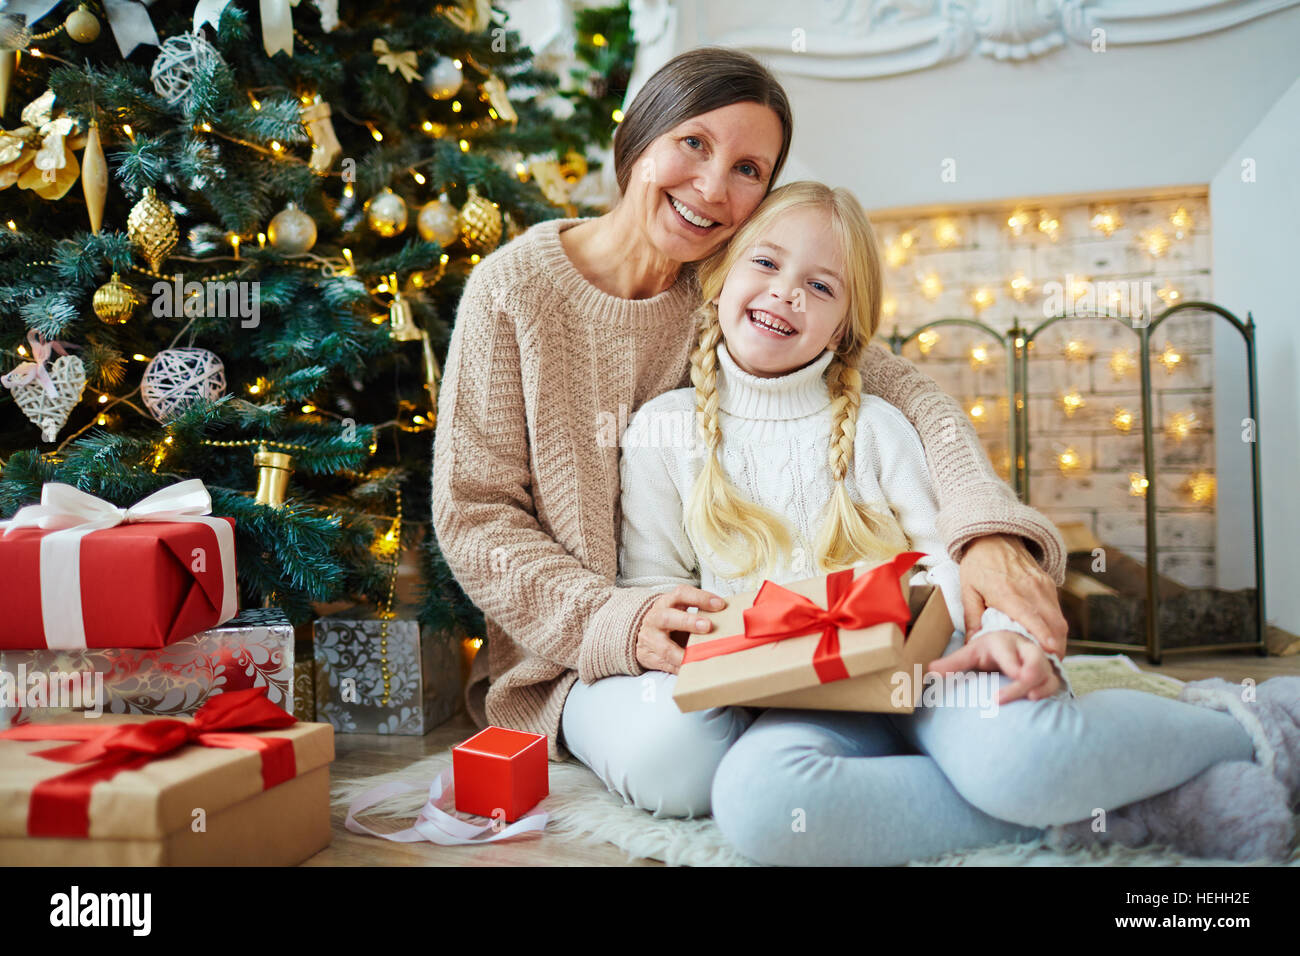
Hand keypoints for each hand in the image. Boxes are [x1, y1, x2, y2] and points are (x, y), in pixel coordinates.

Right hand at [636, 585, 726, 674]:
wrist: (644, 634)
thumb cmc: (670, 620)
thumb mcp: (679, 609)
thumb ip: (699, 612)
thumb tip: (730, 617)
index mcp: (667, 603)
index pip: (682, 594)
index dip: (700, 598)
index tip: (720, 605)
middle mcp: (656, 618)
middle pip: (668, 618)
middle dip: (688, 622)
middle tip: (708, 626)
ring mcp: (651, 639)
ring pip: (665, 648)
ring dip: (684, 654)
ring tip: (700, 657)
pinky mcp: (650, 657)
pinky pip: (666, 665)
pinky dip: (680, 669)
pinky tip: (693, 670)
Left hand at [928, 629, 1061, 704]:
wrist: (1010, 638)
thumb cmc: (988, 647)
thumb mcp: (970, 652)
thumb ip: (953, 663)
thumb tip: (930, 671)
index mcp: (1002, 640)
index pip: (1008, 650)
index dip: (1013, 663)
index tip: (1015, 675)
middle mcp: (1023, 646)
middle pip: (1034, 659)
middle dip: (1031, 674)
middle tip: (1025, 694)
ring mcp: (1039, 656)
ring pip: (1047, 669)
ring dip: (1042, 684)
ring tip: (1031, 698)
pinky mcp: (1049, 668)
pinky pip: (1055, 678)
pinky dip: (1050, 688)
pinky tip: (1038, 698)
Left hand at [958, 534, 1067, 655]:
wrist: (993, 537)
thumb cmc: (977, 566)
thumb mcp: (968, 591)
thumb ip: (972, 619)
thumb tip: (972, 646)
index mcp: (1008, 591)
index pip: (1030, 617)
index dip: (1042, 636)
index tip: (1049, 653)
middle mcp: (1031, 588)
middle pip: (1052, 622)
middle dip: (1055, 647)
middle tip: (1050, 669)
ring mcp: (1043, 585)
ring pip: (1059, 618)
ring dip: (1058, 640)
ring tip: (1051, 661)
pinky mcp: (1049, 584)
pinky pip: (1057, 611)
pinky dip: (1056, 628)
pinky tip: (1050, 642)